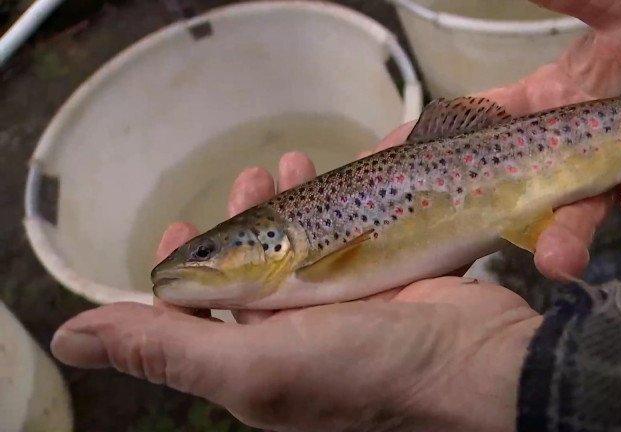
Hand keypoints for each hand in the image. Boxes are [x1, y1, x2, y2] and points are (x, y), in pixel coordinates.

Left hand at [51, 153, 541, 431]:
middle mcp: (298, 339)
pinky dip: (342, 203)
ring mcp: (345, 309)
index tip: (180, 223)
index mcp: (258, 364)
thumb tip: (70, 341)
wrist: (479, 364)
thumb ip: (167, 350)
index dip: (185, 268)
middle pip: (255, 272)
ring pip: (304, 247)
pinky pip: (351, 236)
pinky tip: (344, 173)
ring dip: (292, 203)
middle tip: (248, 178)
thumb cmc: (366, 370)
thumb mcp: (255, 366)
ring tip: (292, 161)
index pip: (201, 316)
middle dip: (244, 219)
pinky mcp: (386, 282)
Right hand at [362, 0, 620, 280]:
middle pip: (523, 189)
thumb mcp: (619, 3)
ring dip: (570, 235)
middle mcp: (577, 144)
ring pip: (588, 211)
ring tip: (556, 259)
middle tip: (450, 241)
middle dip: (483, 212)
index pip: (476, 130)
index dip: (431, 147)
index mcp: (549, 103)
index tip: (383, 164)